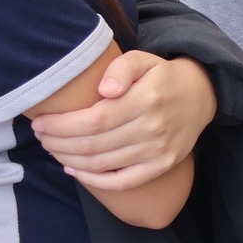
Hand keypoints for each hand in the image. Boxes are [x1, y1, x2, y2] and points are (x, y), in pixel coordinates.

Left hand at [32, 52, 215, 190]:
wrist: (202, 95)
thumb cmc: (162, 77)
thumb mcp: (144, 60)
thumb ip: (121, 67)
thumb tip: (105, 90)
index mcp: (147, 99)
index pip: (94, 120)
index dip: (61, 126)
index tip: (41, 123)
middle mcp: (154, 127)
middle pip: (93, 144)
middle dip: (58, 143)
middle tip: (41, 137)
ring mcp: (159, 150)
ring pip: (102, 164)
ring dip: (69, 160)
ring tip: (53, 149)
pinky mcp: (162, 165)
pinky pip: (121, 182)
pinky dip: (93, 181)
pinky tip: (74, 170)